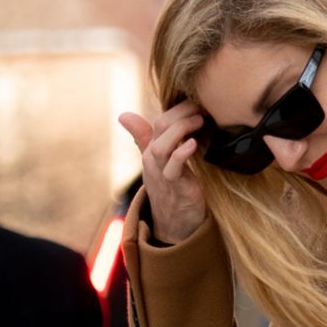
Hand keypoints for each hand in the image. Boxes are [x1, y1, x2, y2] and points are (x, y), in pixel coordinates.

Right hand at [119, 100, 207, 244]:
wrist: (175, 223)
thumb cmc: (172, 188)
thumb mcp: (163, 160)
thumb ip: (150, 137)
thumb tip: (125, 115)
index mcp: (152, 149)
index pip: (160, 120)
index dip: (179, 109)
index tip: (198, 103)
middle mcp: (153, 159)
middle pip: (160, 127)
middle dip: (181, 114)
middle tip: (202, 108)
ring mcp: (161, 173)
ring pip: (162, 146)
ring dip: (181, 130)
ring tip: (199, 122)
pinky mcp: (174, 187)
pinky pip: (173, 168)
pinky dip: (181, 153)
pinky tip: (193, 144)